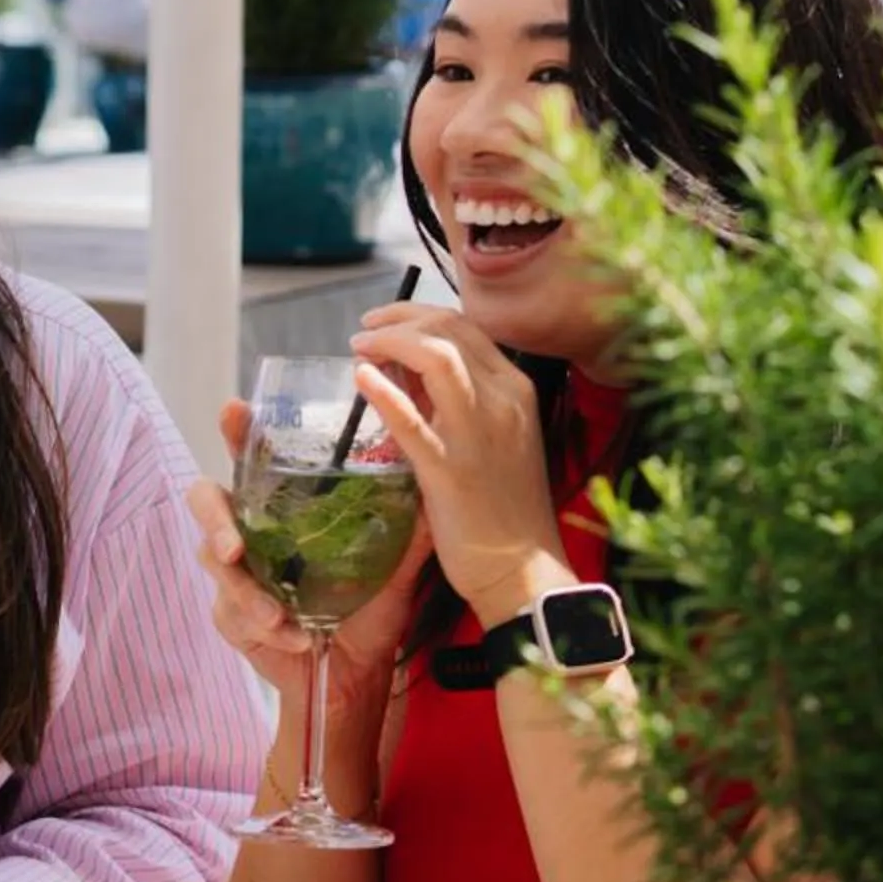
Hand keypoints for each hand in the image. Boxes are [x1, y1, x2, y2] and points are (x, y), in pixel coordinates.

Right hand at [187, 398, 431, 705]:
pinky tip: (296, 638)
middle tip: (234, 546)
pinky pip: (232, 612)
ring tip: (279, 615)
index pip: (252, 462)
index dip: (238, 434)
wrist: (355, 676)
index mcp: (284, 511)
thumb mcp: (395, 570)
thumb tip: (436, 484)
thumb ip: (410, 532)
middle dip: (214, 521)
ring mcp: (234, 574)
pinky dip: (267, 626)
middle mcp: (250, 533)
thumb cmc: (370, 615)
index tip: (235, 411)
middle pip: (206, 502)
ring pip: (214, 565)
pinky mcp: (229, 615)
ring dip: (248, 593)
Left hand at [351, 305, 569, 622]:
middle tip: (363, 330)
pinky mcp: (451, 470)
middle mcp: (503, 401)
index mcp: (516, 389)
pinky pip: (413, 421)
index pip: (466, 327)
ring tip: (358, 347)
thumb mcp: (485, 435)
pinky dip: (384, 393)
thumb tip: (399, 362)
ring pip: (437, 358)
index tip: (383, 322)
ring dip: (391, 342)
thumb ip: (446, 397)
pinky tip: (360, 378)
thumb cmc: (501, 504)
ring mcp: (479, 433)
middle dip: (399, 319)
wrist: (523, 566)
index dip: (417, 315)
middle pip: (449, 331)